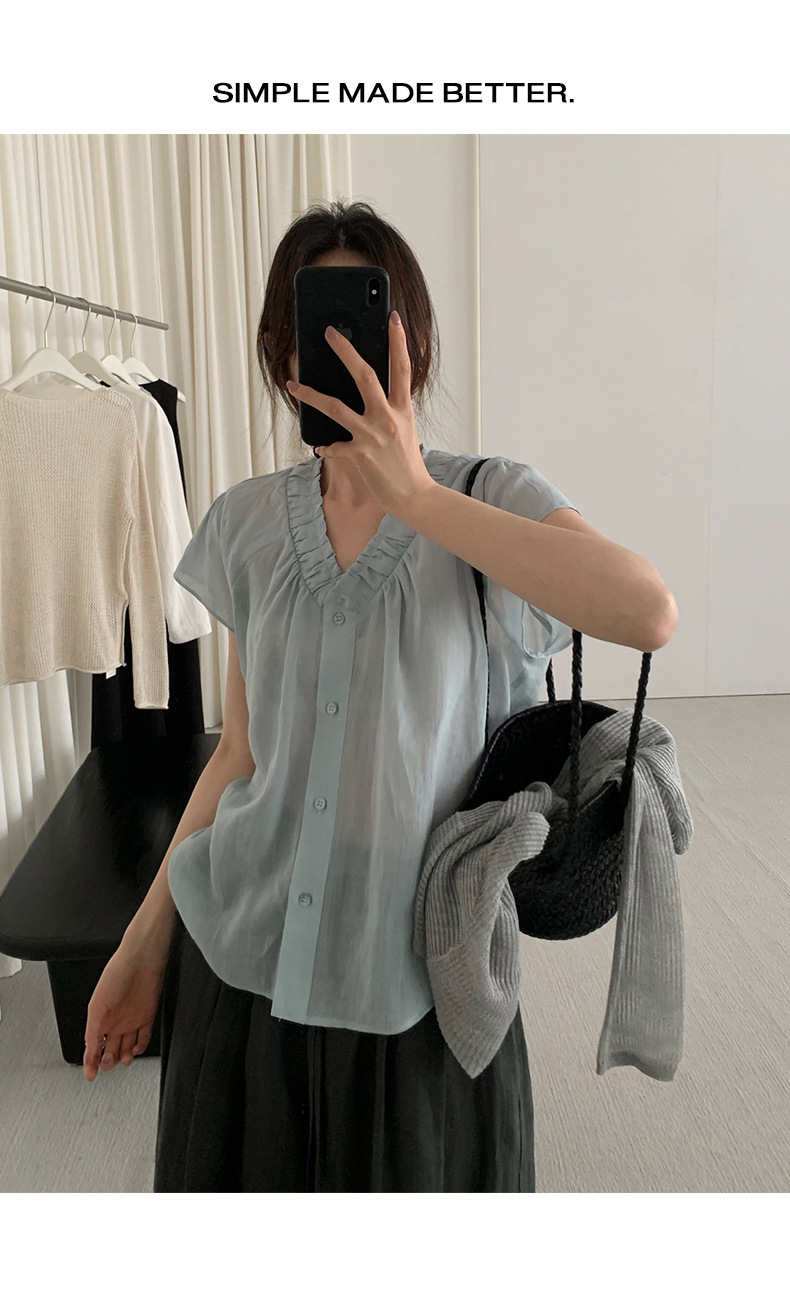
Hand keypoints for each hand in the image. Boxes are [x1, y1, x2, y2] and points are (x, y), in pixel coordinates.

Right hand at [82, 937, 169, 1080]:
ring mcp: (131, 1019)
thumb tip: (89, 1050)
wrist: (141, 960)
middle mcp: (115, 1020)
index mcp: (100, 1017)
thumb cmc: (116, 974)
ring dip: (124, 1057)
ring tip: (123, 1060)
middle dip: (108, 1060)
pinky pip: (143, 1037)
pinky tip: (136, 1050)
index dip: (91, 1061)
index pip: (94, 1045)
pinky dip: (140, 1047)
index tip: (90, 1075)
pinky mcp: (147, 1016)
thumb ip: (93, 1030)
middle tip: (108, 1064)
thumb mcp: (97, 1007)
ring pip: (126, 1046)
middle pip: (110, 1048)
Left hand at [285, 311, 437, 517]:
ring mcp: (372, 435)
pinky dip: (326, 446)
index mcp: (403, 409)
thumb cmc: (407, 464)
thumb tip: (371, 392)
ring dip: (310, 395)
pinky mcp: (358, 454)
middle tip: (330, 333)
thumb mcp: (405, 429)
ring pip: (335, 406)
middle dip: (345, 350)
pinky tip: (321, 446)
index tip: (392, 318)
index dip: (398, 341)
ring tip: (293, 384)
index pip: (402, 368)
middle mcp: (388, 418)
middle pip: (364, 375)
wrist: (414, 496)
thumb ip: (390, 409)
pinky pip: (333, 445)